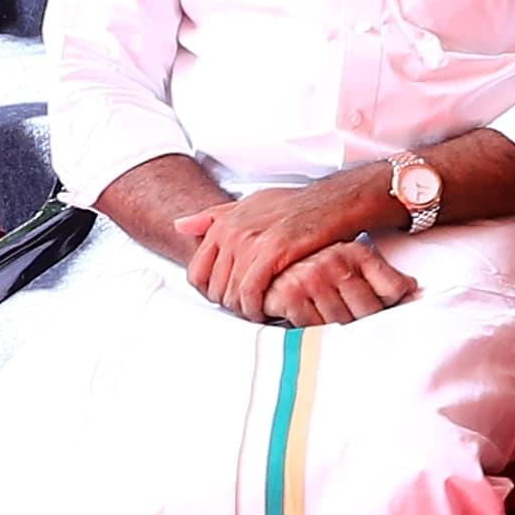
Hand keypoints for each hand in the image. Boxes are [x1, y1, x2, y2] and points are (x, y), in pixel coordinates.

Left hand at [183, 170, 398, 319]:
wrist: (334, 201)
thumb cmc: (296, 206)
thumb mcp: (250, 204)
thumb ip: (214, 217)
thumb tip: (180, 225)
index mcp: (222, 222)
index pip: (197, 272)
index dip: (211, 292)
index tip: (229, 298)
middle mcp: (231, 230)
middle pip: (214, 286)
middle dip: (228, 304)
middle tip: (246, 310)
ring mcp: (251, 240)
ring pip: (231, 292)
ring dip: (243, 310)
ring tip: (257, 313)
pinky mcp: (273, 252)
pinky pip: (252, 291)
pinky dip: (256, 307)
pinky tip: (266, 312)